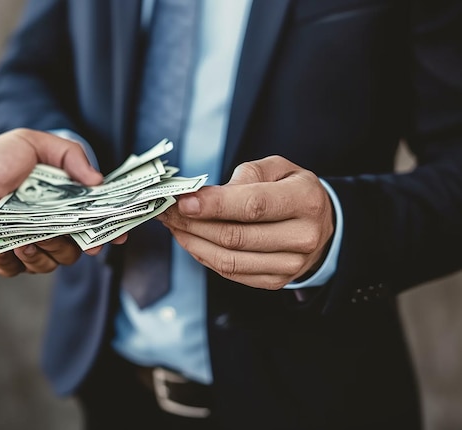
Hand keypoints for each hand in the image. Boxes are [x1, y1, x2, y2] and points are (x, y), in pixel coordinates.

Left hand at [0, 128, 123, 275]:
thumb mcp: (28, 143)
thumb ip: (68, 154)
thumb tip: (98, 180)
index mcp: (59, 197)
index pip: (93, 214)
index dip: (109, 225)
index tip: (118, 233)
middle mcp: (50, 223)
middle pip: (81, 244)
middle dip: (80, 244)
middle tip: (81, 243)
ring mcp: (33, 244)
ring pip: (57, 259)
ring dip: (44, 249)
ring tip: (23, 238)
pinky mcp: (12, 262)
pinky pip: (25, 268)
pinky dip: (12, 257)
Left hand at [158, 156, 334, 289]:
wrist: (319, 224)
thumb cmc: (291, 190)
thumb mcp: (277, 168)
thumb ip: (246, 175)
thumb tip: (207, 196)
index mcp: (305, 200)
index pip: (254, 206)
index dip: (214, 205)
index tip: (184, 201)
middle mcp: (302, 236)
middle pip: (236, 236)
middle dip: (193, 223)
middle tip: (167, 210)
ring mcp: (290, 264)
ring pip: (229, 259)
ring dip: (192, 242)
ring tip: (173, 225)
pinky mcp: (275, 281)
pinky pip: (231, 272)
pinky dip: (204, 256)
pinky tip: (190, 240)